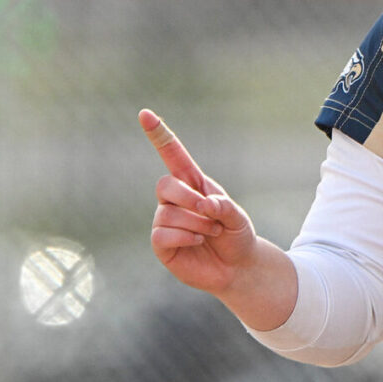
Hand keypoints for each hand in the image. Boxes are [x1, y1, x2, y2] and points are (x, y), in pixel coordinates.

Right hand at [140, 108, 257, 294]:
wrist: (238, 268)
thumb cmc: (236, 236)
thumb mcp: (238, 217)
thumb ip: (223, 207)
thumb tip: (203, 206)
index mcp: (193, 184)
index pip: (172, 155)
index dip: (159, 135)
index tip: (145, 114)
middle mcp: (174, 200)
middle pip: (164, 185)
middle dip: (189, 199)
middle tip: (211, 215)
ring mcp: (164, 221)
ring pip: (168, 213)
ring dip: (197, 225)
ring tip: (211, 233)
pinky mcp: (160, 244)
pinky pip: (163, 235)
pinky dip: (186, 238)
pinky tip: (199, 242)